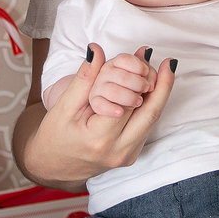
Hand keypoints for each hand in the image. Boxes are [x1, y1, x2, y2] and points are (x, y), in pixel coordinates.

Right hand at [17, 42, 174, 185]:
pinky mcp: (131, 155)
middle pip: (151, 113)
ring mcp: (127, 156)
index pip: (129, 102)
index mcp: (100, 138)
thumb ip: (84, 78)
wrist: (53, 167)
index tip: (145, 55)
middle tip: (165, 63)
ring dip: (159, 94)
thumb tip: (96, 50)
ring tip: (161, 70)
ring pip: (153, 120)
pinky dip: (150, 106)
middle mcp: (118, 151)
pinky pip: (146, 127)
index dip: (139, 76)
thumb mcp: (64, 106)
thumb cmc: (55, 136)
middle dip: (162, 84)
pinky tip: (150, 89)